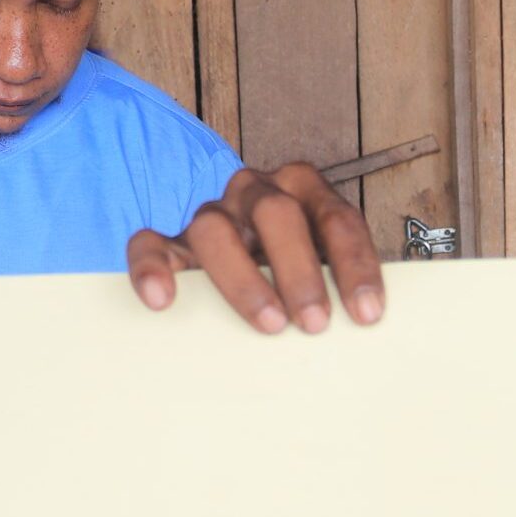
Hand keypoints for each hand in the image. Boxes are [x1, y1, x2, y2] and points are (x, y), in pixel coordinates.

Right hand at [126, 163, 385, 332]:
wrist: (246, 253)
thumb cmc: (298, 269)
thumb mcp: (326, 263)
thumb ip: (340, 281)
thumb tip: (365, 327)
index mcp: (304, 190)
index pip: (336, 218)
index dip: (355, 264)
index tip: (367, 314)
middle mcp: (256, 193)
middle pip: (276, 213)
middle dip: (300, 269)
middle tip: (315, 322)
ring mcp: (212, 214)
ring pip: (213, 228)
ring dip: (244, 279)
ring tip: (270, 324)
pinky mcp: (171, 243)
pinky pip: (149, 243)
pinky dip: (151, 268)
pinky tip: (161, 301)